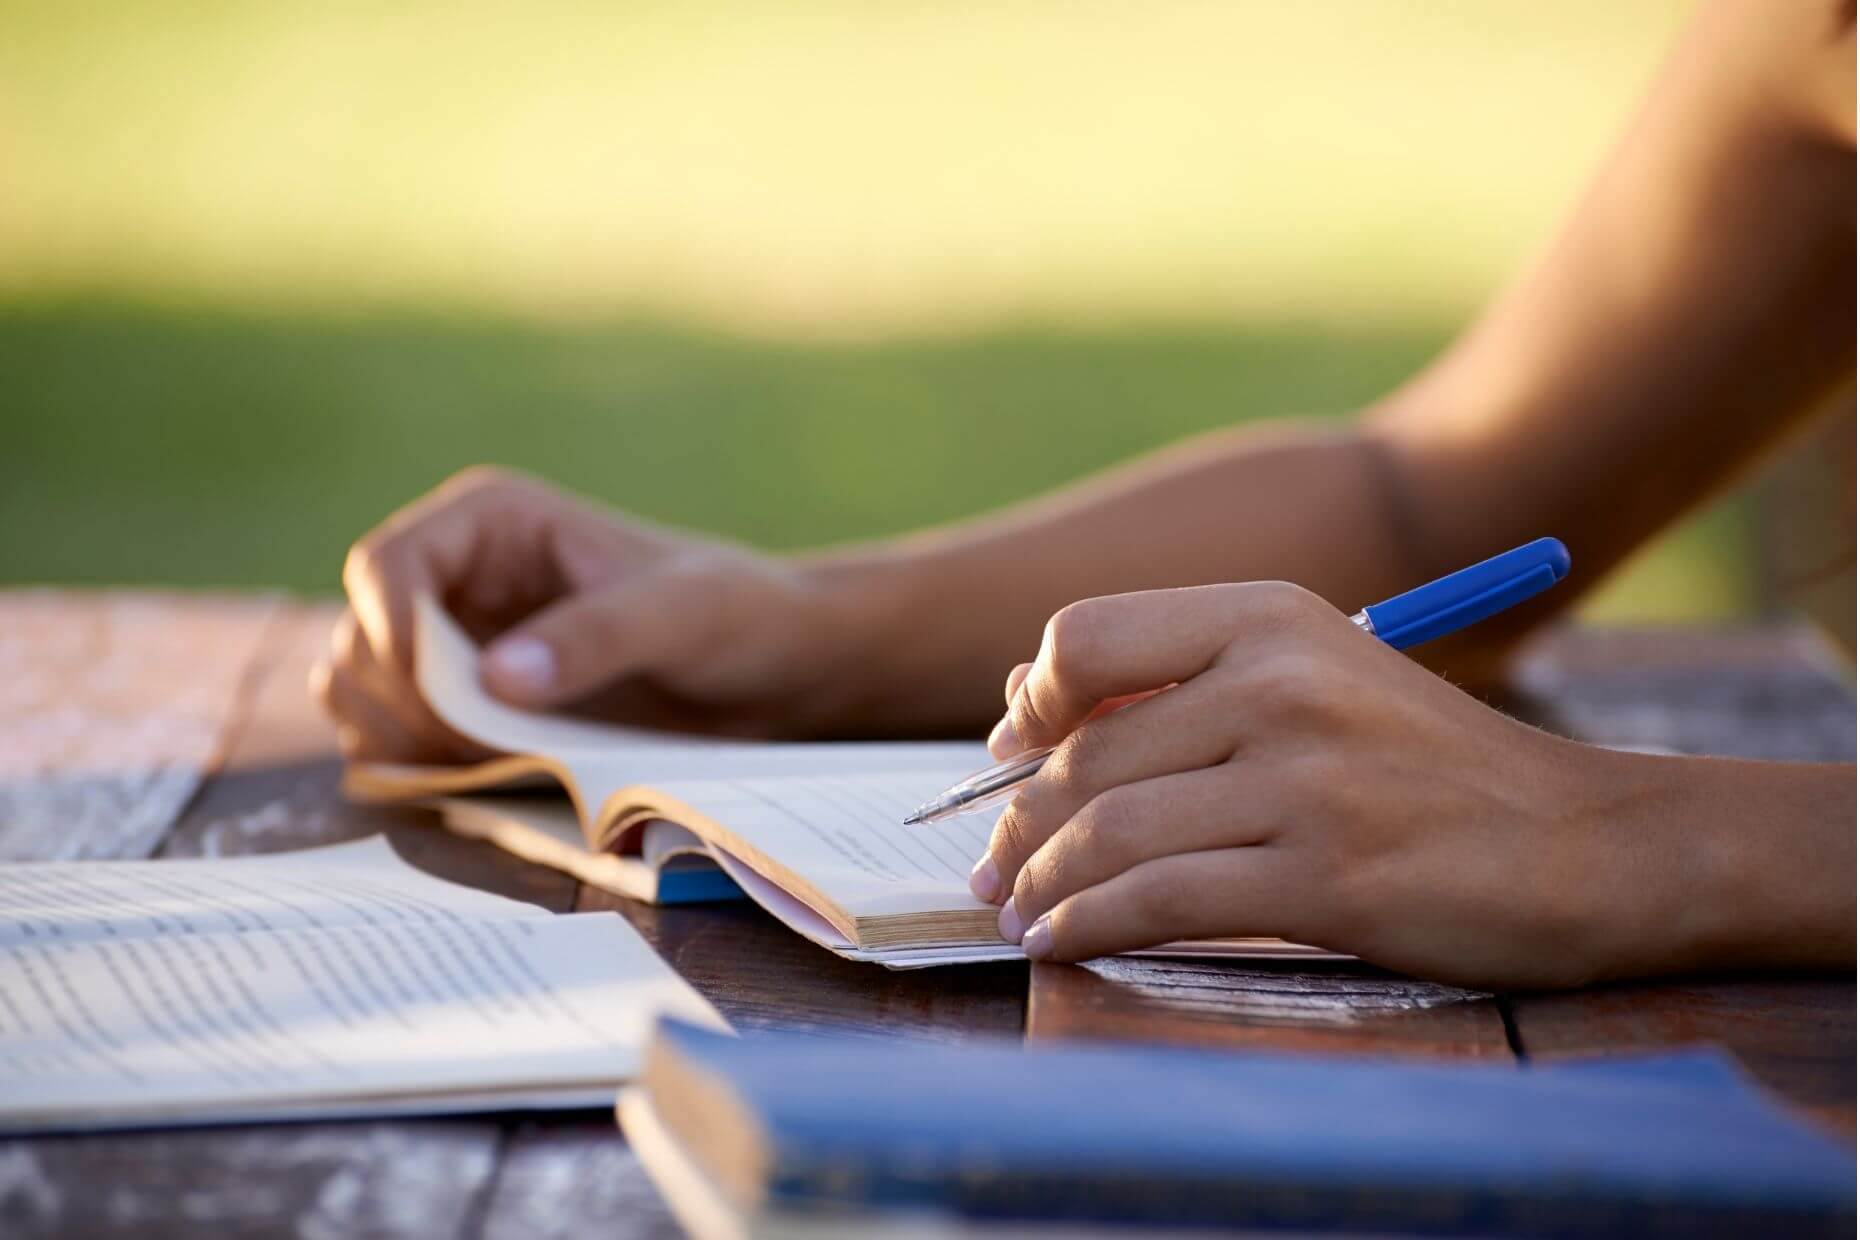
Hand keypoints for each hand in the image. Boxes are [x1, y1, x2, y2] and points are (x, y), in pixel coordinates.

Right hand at [311, 467, 872, 761]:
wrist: (772, 670)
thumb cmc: (735, 615)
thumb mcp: (679, 616)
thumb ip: (595, 639)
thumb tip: (496, 678)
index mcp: (491, 522)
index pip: (385, 567)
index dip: (389, 633)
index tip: (441, 698)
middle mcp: (457, 578)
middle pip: (363, 642)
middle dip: (400, 704)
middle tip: (476, 750)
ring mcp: (457, 645)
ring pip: (364, 697)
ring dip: (400, 742)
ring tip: (486, 765)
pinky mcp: (471, 707)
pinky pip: (402, 741)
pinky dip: (421, 769)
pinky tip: (485, 779)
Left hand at [970, 582, 1716, 989]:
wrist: (1588, 843)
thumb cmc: (1431, 768)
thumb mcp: (1320, 677)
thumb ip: (1186, 682)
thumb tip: (1022, 710)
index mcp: (1271, 618)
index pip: (1086, 638)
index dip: (1030, 704)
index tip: (1010, 757)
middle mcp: (1281, 682)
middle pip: (1086, 755)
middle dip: (1019, 824)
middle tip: (994, 867)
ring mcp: (1305, 779)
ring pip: (1111, 832)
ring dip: (1042, 884)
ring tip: (1017, 912)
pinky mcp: (1327, 876)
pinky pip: (1158, 903)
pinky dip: (1089, 927)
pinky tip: (1061, 944)